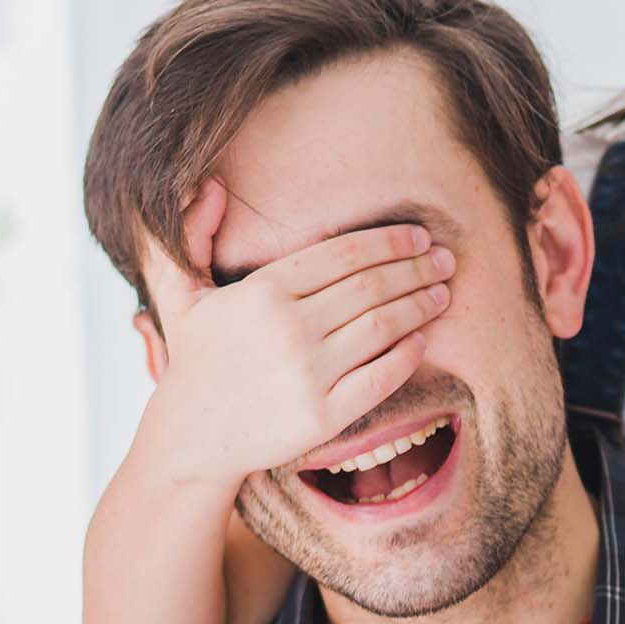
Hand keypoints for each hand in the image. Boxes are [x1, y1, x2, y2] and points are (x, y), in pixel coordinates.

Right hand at [135, 178, 458, 486]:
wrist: (193, 439)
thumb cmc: (194, 360)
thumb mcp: (178, 292)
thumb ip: (188, 234)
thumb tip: (210, 185)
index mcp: (262, 291)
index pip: (343, 254)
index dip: (389, 241)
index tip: (419, 238)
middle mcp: (288, 329)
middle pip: (371, 286)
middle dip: (417, 269)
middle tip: (445, 261)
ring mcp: (308, 375)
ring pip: (383, 326)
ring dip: (420, 305)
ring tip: (443, 294)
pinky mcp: (323, 416)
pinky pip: (381, 377)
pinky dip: (408, 354)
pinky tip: (423, 339)